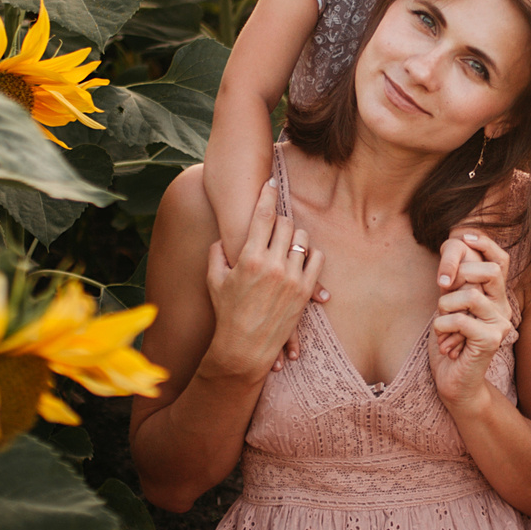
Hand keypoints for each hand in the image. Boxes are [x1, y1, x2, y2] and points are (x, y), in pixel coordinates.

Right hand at [203, 179, 322, 382]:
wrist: (244, 348)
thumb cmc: (226, 313)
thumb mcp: (214, 280)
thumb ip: (217, 254)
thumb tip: (223, 240)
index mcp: (248, 257)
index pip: (262, 215)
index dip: (266, 193)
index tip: (271, 181)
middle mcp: (272, 264)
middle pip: (285, 223)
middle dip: (280, 218)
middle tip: (276, 220)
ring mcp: (291, 277)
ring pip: (302, 239)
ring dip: (295, 236)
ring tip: (287, 241)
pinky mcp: (305, 292)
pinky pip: (316, 260)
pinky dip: (310, 255)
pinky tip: (301, 258)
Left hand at [430, 229, 514, 416]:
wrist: (453, 383)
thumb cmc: (448, 344)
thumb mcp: (448, 307)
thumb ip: (454, 284)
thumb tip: (453, 252)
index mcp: (495, 298)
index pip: (500, 260)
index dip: (485, 244)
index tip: (463, 236)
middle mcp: (503, 308)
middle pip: (489, 272)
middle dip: (457, 278)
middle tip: (442, 297)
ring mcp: (500, 324)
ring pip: (470, 295)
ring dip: (444, 307)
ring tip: (441, 326)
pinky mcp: (491, 340)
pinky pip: (461, 319)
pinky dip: (443, 327)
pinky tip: (444, 342)